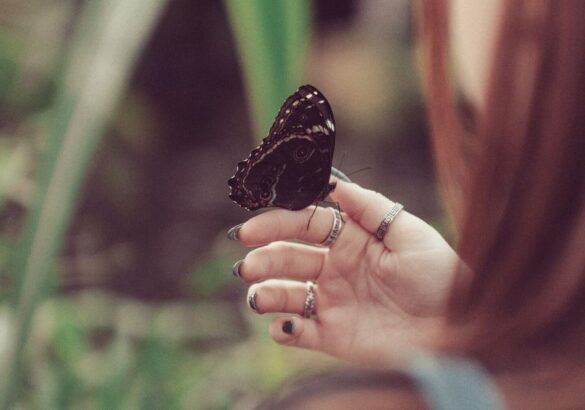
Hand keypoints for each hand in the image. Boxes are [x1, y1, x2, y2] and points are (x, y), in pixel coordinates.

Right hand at [232, 180, 459, 366]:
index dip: (277, 224)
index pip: (305, 225)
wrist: (458, 327)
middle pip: (288, 258)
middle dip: (265, 259)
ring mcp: (332, 302)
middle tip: (248, 265)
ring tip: (258, 297)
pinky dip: (284, 330)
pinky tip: (284, 327)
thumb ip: (369, 207)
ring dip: (265, 293)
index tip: (251, 229)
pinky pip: (299, 332)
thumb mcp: (409, 232)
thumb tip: (331, 181)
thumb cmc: (438, 275)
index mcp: (350, 240)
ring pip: (285, 294)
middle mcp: (335, 268)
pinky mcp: (333, 335)